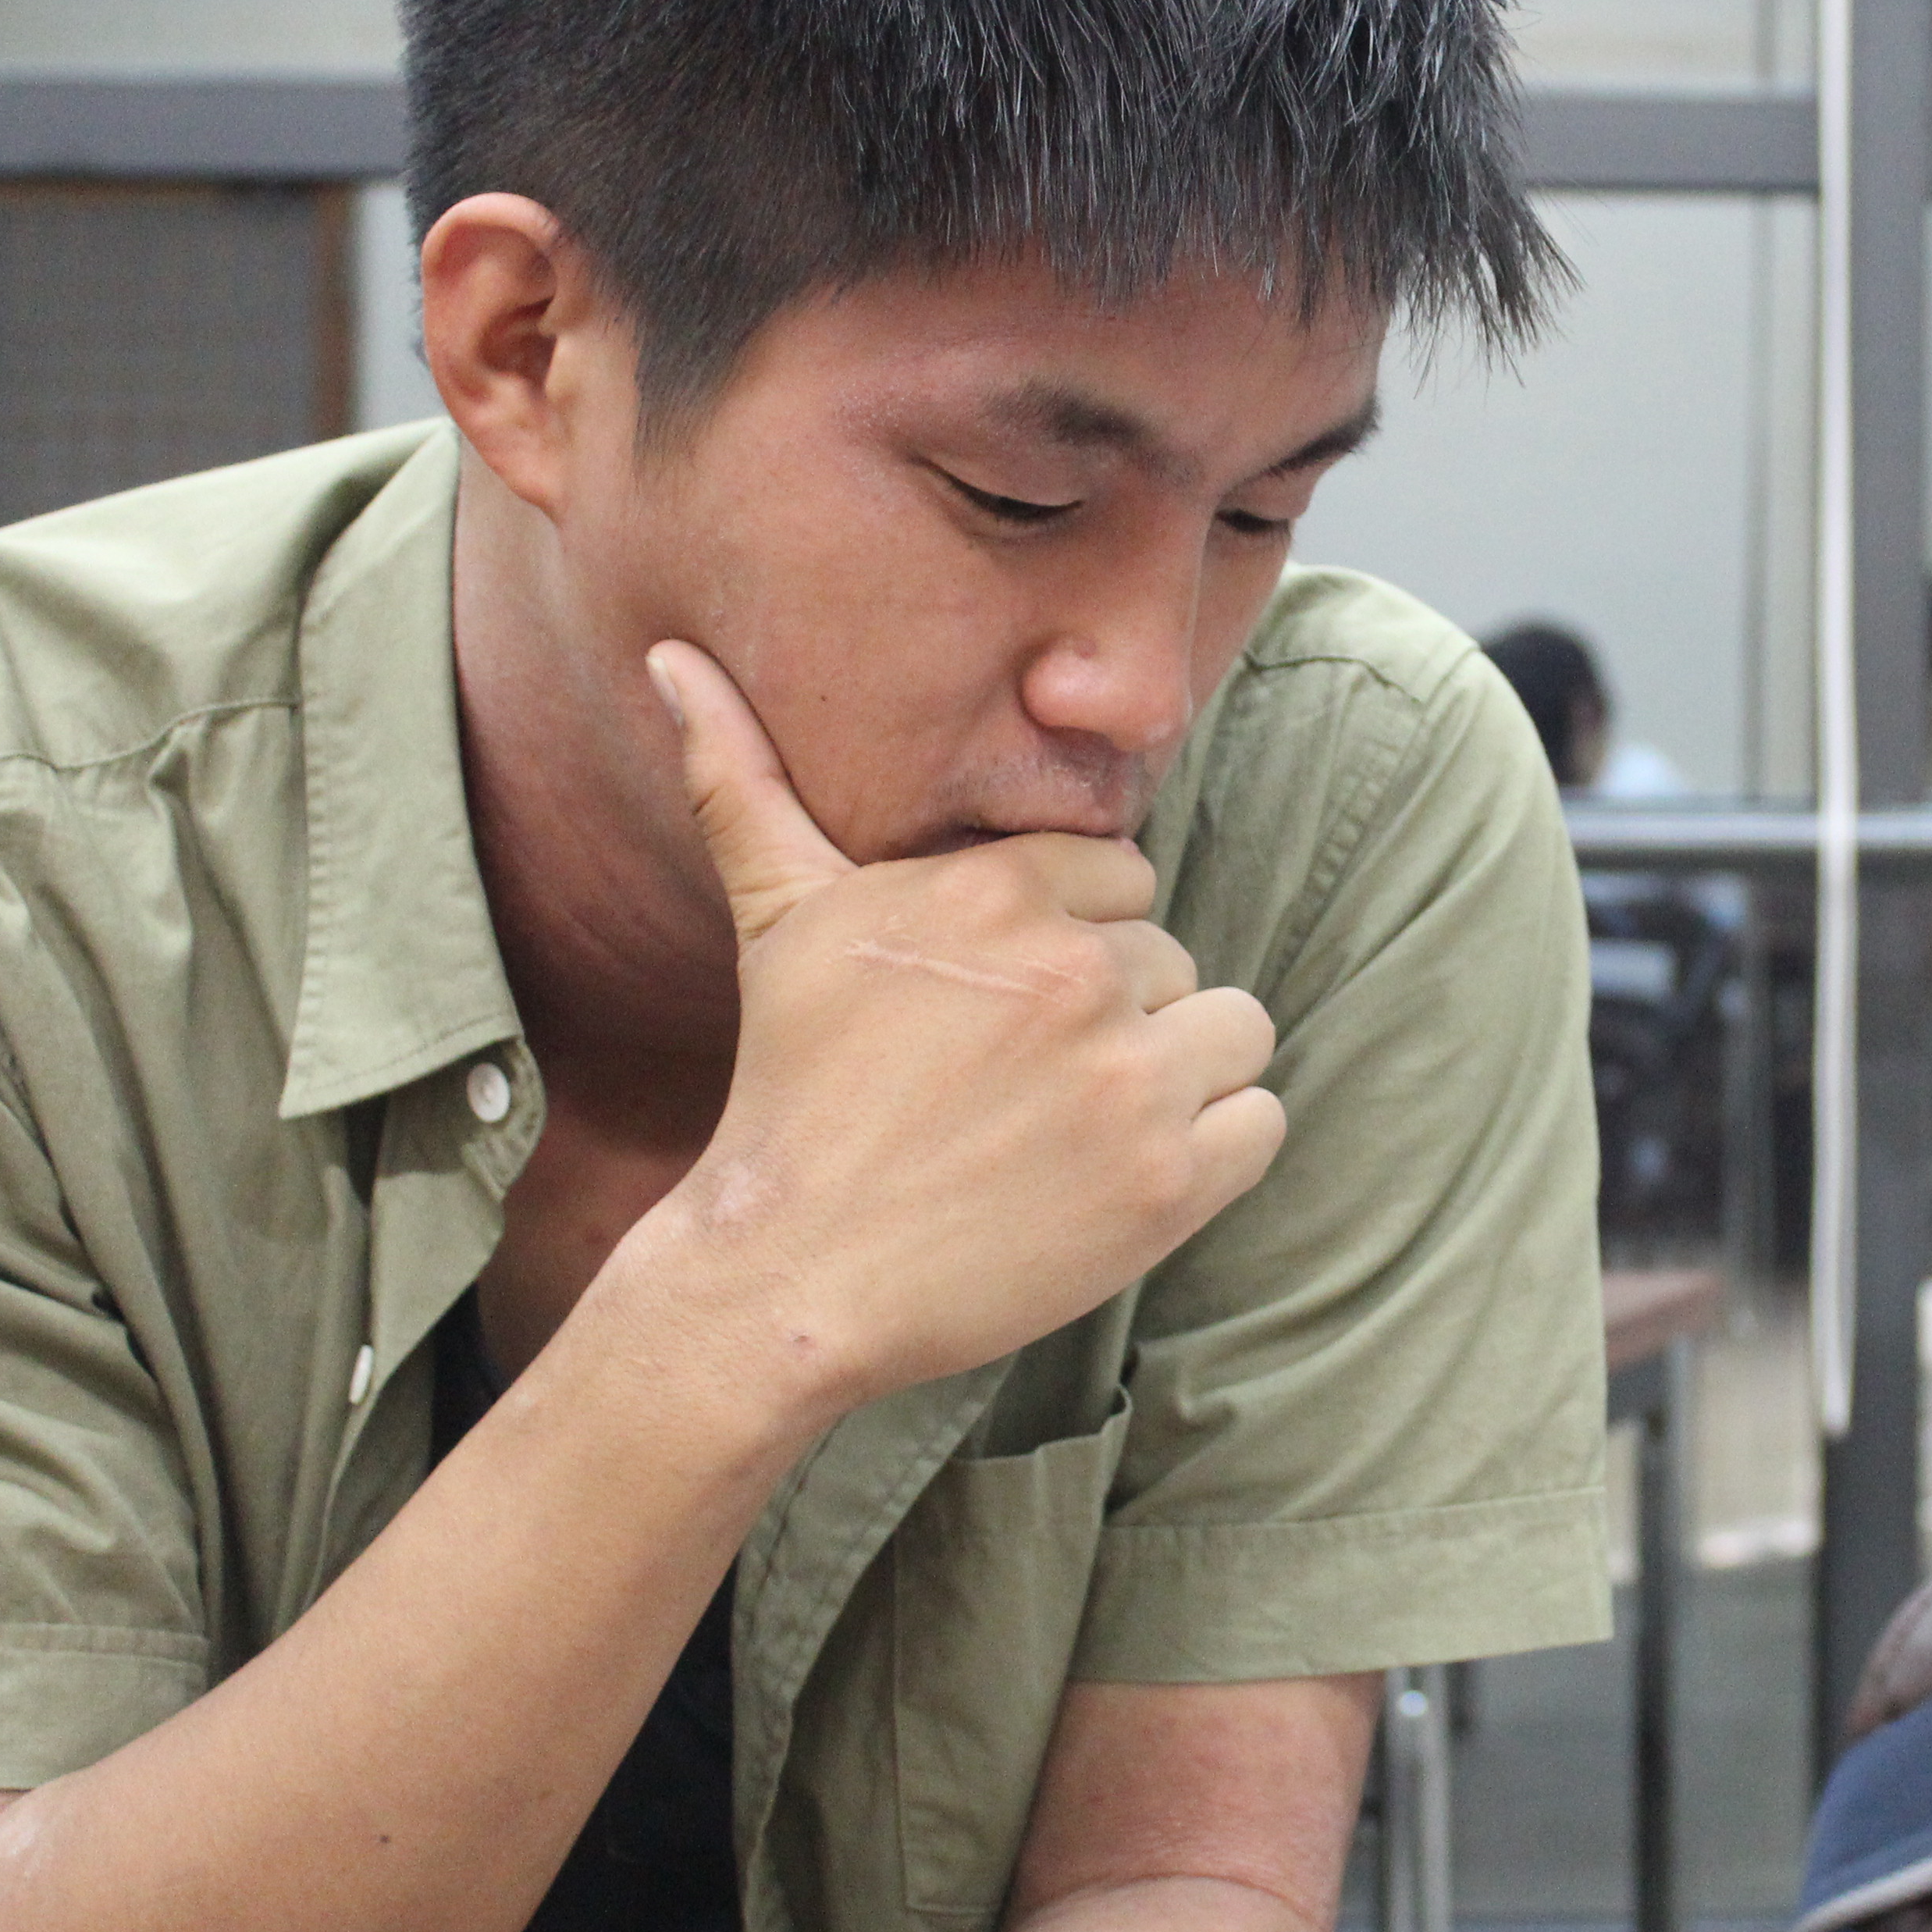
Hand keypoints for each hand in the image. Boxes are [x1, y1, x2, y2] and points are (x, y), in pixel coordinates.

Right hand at [631, 642, 1285, 1416]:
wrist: (794, 1274)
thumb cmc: (791, 1088)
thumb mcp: (778, 917)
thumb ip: (743, 777)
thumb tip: (670, 657)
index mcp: (998, 890)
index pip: (1122, 880)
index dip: (1073, 944)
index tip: (1004, 1011)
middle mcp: (1075, 971)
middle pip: (1171, 959)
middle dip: (1114, 1016)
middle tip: (1019, 1085)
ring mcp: (1129, 1079)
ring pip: (1233, 1031)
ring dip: (1179, 1075)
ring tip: (1078, 1124)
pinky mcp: (1171, 1181)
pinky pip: (1261, 1122)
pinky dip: (1214, 1149)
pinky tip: (1125, 1173)